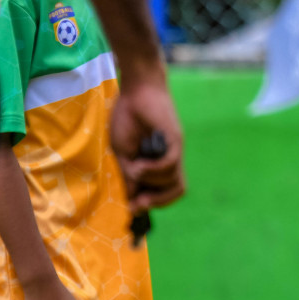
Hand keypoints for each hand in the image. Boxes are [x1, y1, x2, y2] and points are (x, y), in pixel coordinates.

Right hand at [109, 73, 185, 214]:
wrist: (136, 91)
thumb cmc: (128, 118)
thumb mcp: (123, 153)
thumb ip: (129, 174)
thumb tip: (131, 201)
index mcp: (157, 164)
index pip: (164, 192)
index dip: (151, 203)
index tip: (132, 208)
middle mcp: (170, 159)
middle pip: (176, 191)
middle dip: (157, 202)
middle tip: (138, 203)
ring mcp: (174, 150)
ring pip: (172, 180)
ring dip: (151, 180)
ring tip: (136, 167)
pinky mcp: (175, 140)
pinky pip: (171, 164)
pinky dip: (156, 170)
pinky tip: (141, 163)